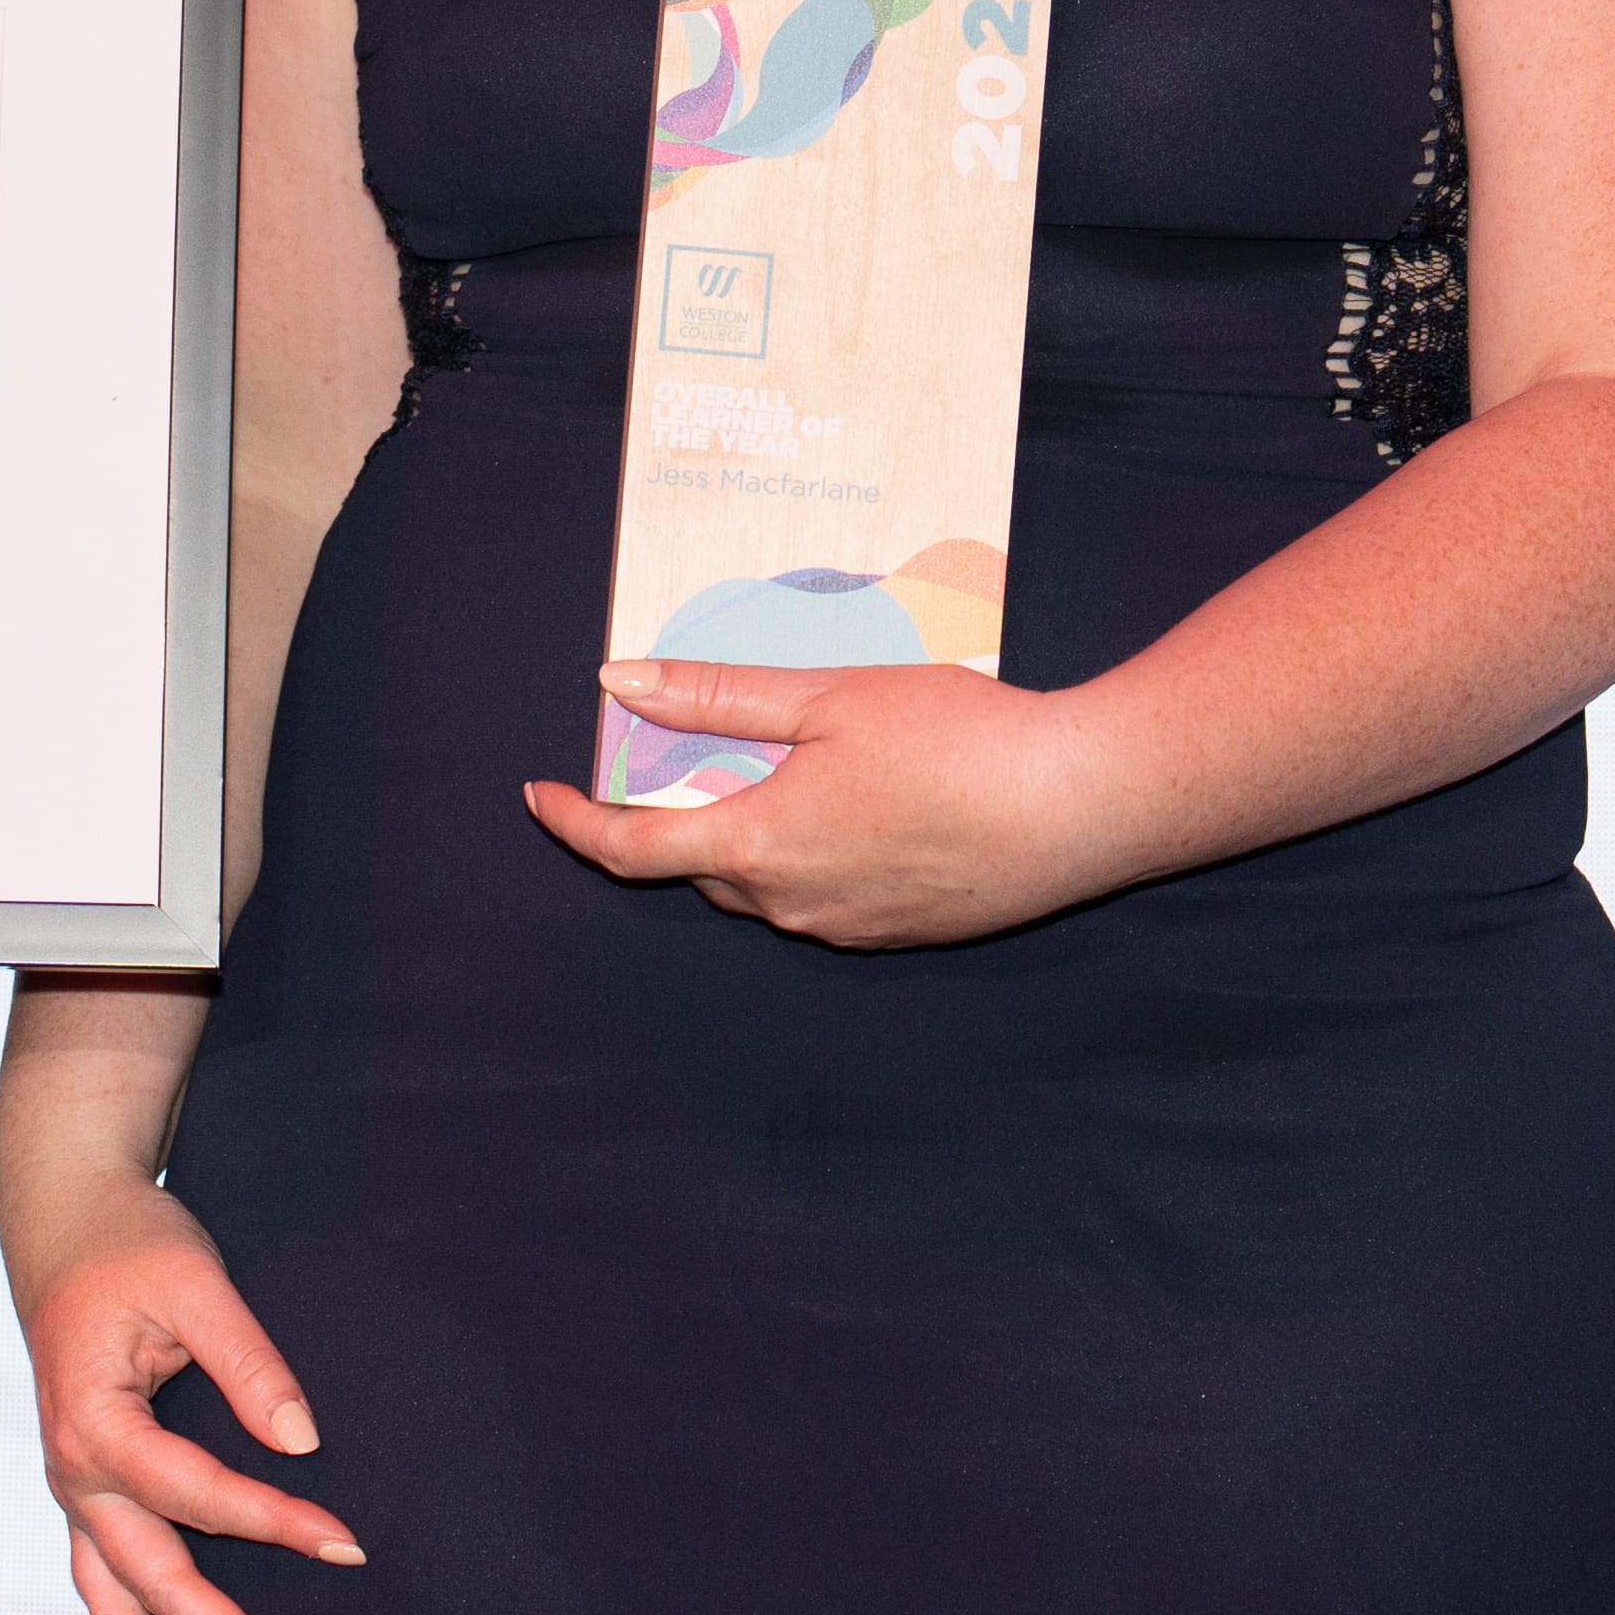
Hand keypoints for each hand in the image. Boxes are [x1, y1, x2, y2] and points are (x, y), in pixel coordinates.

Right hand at [11, 1172, 358, 1614]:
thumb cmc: (130, 1244)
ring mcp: (75, 1489)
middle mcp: (74, 1471)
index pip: (194, 1494)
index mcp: (93, 1423)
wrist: (65, 1222)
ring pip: (111, 1604)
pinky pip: (104, 1582)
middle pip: (151, 1578)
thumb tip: (302, 1441)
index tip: (345, 1543)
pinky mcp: (88, 1491)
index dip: (273, 1523)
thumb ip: (248, 1362)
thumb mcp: (195, 1281)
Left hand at [523, 658, 1131, 946]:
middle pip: (701, 861)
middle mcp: (790, 903)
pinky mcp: (895, 931)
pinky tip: (861, 800)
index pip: (633, 850)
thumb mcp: (825, 698)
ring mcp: (844, 926)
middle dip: (681, 810)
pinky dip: (810, 849)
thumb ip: (717, 697)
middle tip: (688, 745)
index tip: (540, 798)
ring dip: (751, 830)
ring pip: (764, 880)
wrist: (1073, 807)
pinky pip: (820, 894)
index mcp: (760, 845)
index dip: (577, 825)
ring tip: (787, 762)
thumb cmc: (953, 741)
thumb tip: (620, 683)